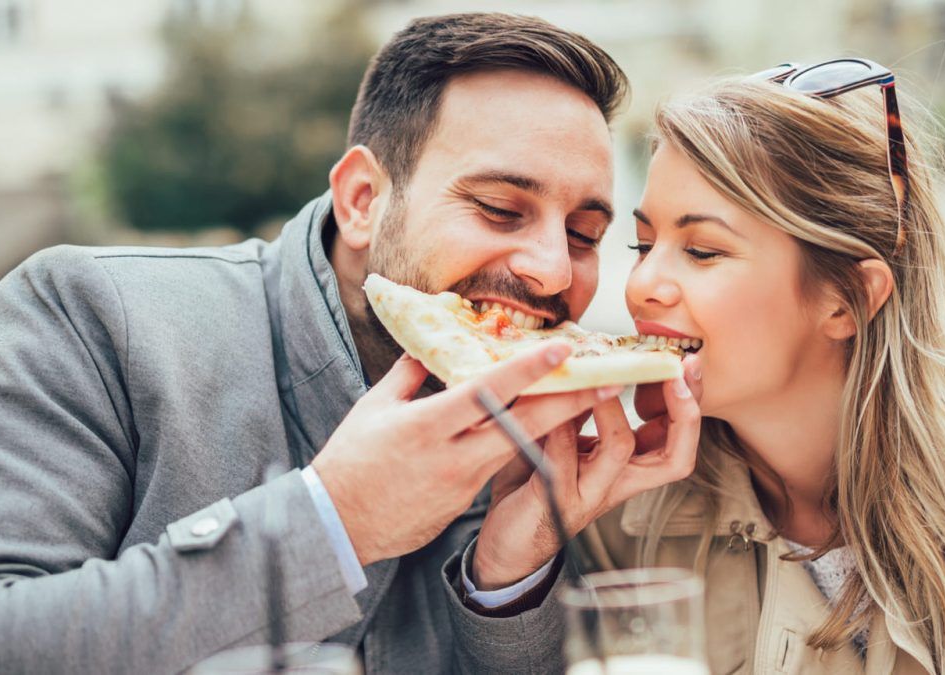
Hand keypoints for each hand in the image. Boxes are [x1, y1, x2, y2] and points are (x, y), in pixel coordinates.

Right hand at [312, 342, 620, 565]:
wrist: (338, 525)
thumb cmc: (350, 461)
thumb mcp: (374, 408)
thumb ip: (410, 375)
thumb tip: (433, 348)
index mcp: (427, 426)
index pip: (488, 392)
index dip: (529, 369)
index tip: (562, 349)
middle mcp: (452, 456)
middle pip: (524, 426)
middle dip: (569, 402)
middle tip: (606, 380)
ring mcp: (462, 483)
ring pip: (518, 447)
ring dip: (552, 423)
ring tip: (580, 398)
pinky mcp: (463, 501)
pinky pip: (497, 466)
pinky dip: (518, 445)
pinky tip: (536, 428)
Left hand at [471, 355, 702, 589]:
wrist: (507, 540)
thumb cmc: (538, 484)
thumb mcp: (566, 437)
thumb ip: (581, 406)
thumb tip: (592, 358)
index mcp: (628, 464)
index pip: (677, 436)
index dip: (690, 402)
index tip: (687, 364)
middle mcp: (618, 480)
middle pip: (674, 457)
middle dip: (684, 413)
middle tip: (676, 375)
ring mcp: (589, 491)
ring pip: (620, 452)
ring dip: (613, 410)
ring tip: (602, 380)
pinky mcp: (555, 498)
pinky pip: (562, 460)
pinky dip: (558, 428)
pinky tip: (551, 403)